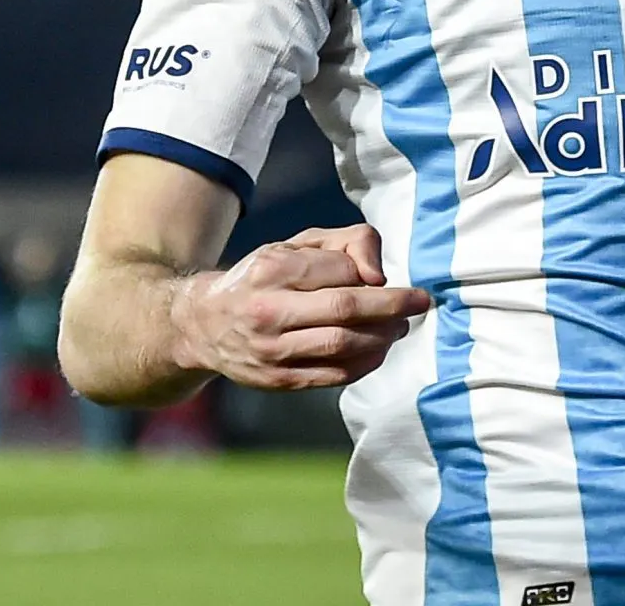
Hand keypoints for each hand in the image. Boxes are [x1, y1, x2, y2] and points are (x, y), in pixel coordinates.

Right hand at [172, 225, 432, 391]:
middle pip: (345, 309)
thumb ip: (345, 243)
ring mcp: (271, 350)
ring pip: (342, 345)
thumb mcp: (296, 244)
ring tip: (400, 326)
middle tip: (420, 302)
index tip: (386, 278)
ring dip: (383, 337)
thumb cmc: (264, 277)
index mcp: (271, 269)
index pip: (339, 269)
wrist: (204, 324)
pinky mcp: (277, 380)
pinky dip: (366, 363)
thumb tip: (377, 275)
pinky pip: (334, 375)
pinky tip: (379, 349)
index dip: (370, 275)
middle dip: (392, 306)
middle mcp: (267, 310)